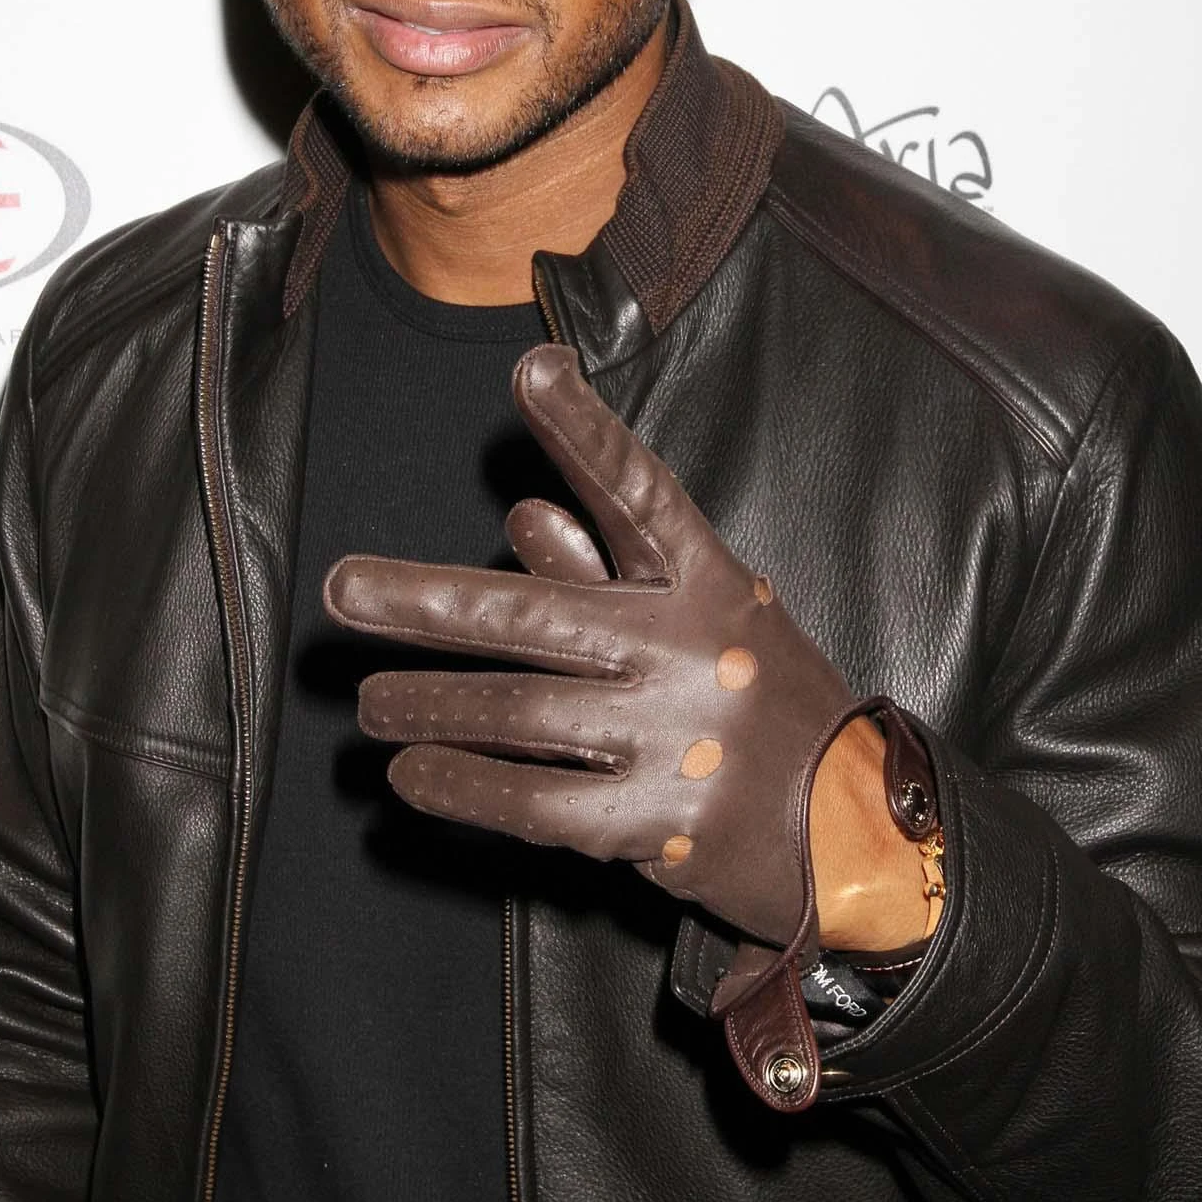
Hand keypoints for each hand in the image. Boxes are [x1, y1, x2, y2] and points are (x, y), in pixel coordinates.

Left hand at [323, 346, 936, 962]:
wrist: (859, 831)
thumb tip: (520, 517)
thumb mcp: (713, 621)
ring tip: (368, 705)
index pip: (642, 495)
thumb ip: (612, 568)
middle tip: (342, 592)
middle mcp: (691, 654)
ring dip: (426, 706)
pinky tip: (410, 776)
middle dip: (427, 603)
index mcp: (711, 587)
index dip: (586, 433)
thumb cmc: (768, 706)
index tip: (531, 370)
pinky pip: (531, 803)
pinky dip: (461, 787)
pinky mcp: (655, 825)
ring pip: (518, 714)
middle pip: (538, 618)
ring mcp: (673, 741)